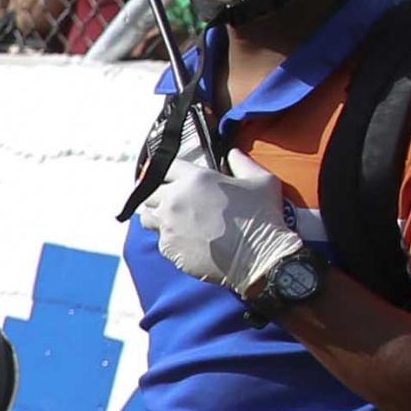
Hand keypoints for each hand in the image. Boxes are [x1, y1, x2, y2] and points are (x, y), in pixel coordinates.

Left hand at [149, 156, 313, 299]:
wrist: (260, 257)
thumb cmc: (263, 217)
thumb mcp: (262, 181)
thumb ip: (242, 163)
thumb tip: (232, 153)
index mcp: (196, 178)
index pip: (166, 166)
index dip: (167, 171)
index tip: (169, 177)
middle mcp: (176, 199)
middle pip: (149, 192)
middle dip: (158, 194)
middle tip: (172, 201)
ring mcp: (168, 224)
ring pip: (147, 216)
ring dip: (156, 215)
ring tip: (172, 219)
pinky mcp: (168, 247)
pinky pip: (159, 239)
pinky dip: (169, 238)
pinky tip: (186, 240)